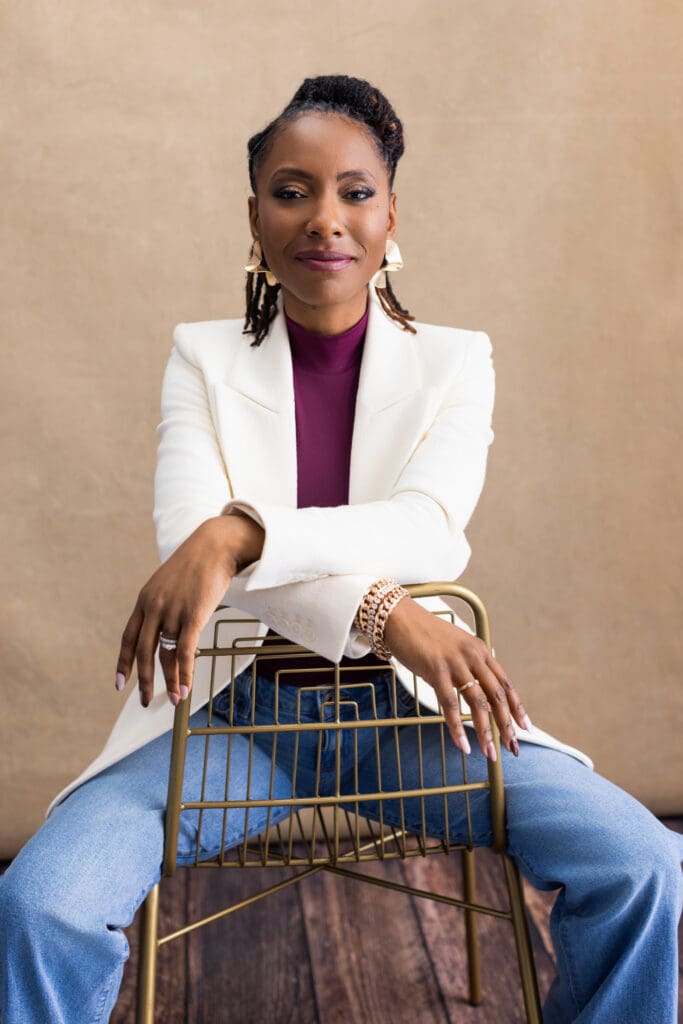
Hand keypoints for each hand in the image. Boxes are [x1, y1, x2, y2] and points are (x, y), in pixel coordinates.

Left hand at [115, 514, 263, 707]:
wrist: (215, 545)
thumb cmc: (197, 564)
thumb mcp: (170, 583)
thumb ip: (163, 605)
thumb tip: (168, 629)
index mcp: (145, 600)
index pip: (128, 637)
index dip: (124, 662)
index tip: (119, 683)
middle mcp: (154, 607)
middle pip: (144, 651)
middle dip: (143, 680)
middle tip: (145, 701)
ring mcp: (173, 611)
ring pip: (167, 654)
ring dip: (171, 681)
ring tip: (175, 700)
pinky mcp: (193, 615)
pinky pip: (185, 651)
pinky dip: (185, 673)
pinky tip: (186, 689)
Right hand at [383, 597, 530, 759]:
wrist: (399, 618)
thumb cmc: (424, 636)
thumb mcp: (454, 649)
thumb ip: (469, 669)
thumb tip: (481, 697)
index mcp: (480, 650)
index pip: (505, 683)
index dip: (517, 706)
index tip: (525, 727)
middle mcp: (472, 656)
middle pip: (497, 695)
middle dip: (506, 724)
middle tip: (512, 747)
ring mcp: (455, 662)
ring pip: (477, 703)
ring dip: (485, 731)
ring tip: (489, 752)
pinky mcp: (436, 670)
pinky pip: (450, 705)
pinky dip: (457, 728)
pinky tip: (462, 745)